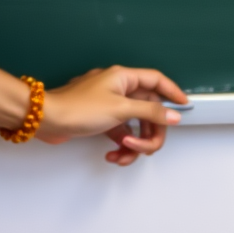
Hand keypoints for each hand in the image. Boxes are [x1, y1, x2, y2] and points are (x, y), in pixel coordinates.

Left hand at [37, 65, 186, 165]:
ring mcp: (110, 106)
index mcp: (123, 78)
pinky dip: (121, 147)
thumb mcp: (120, 109)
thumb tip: (173, 114)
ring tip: (123, 152)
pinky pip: (122, 134)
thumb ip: (149, 111)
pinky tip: (112, 154)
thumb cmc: (77, 107)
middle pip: (149, 110)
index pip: (155, 80)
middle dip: (150, 133)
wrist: (48, 119)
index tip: (185, 106)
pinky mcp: (102, 121)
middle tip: (145, 147)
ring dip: (134, 144)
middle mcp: (118, 89)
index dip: (172, 91)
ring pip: (136, 126)